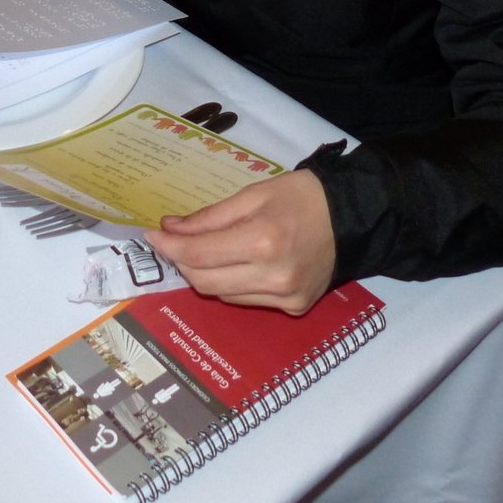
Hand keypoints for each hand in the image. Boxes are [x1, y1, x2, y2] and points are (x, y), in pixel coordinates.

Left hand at [144, 169, 336, 314]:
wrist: (351, 218)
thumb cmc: (300, 197)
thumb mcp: (252, 194)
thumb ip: (208, 217)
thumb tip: (169, 229)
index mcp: (263, 242)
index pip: (198, 256)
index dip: (168, 247)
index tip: (151, 234)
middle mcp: (274, 277)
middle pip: (204, 282)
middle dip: (181, 262)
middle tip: (173, 242)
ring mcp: (286, 297)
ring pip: (221, 295)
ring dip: (203, 274)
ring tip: (203, 250)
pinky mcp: (294, 308)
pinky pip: (245, 300)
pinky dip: (229, 284)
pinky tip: (234, 264)